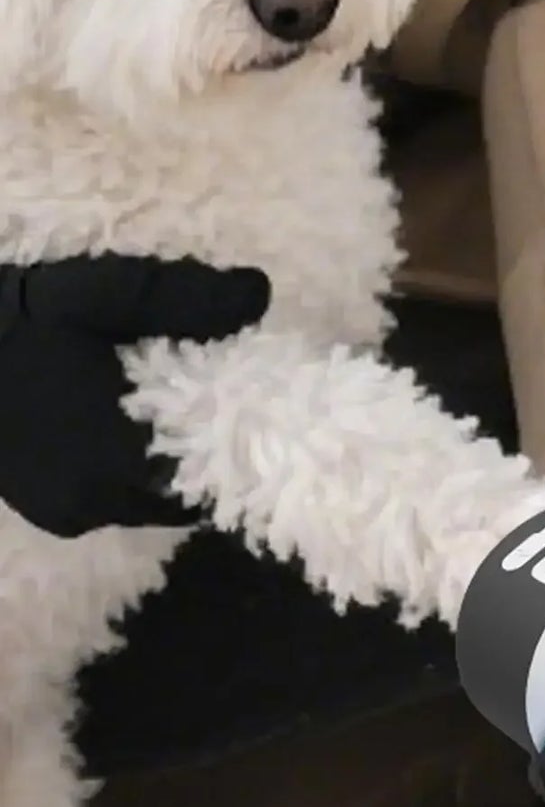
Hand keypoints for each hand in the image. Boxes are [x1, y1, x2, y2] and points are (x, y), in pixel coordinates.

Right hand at [0, 254, 270, 536]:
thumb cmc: (14, 320)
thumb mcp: (100, 294)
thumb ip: (182, 299)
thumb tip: (259, 293)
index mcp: (113, 461)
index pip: (208, 481)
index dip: (238, 450)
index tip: (258, 418)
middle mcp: (93, 503)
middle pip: (180, 498)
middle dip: (206, 460)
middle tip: (228, 416)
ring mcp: (68, 513)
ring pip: (149, 504)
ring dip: (168, 469)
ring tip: (186, 423)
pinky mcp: (49, 513)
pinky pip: (115, 504)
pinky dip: (133, 476)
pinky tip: (139, 436)